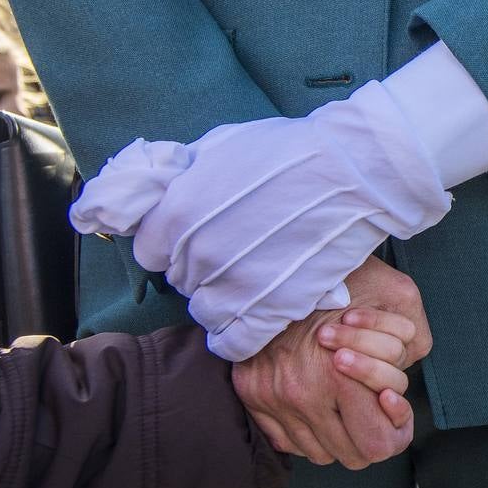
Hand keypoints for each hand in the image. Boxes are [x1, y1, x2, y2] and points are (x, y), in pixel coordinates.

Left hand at [70, 81, 450, 361]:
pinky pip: (235, 342)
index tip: (202, 232)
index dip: (175, 241)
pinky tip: (249, 321)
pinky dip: (237, 337)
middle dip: (200, 268)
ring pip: (205, 312)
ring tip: (248, 282)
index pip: (151, 249)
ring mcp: (235, 285)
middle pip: (180, 280)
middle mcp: (198, 253)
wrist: (355, 171)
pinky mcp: (271, 309)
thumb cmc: (290, 151)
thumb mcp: (220, 146)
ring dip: (220, 300)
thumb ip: (174, 172)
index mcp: (178, 212)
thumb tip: (132, 193)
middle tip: (236, 250)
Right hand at [231, 258, 428, 469]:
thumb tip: (409, 367)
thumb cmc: (343, 277)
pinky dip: (307, 431)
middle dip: (370, 435)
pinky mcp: (252, 396)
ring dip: (338, 436)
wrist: (277, 263)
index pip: (379, 443)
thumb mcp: (396, 295)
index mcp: (339, 376)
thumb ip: (409, 337)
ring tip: (347, 409)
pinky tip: (320, 408)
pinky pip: (287, 441)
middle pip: (353, 454)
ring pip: (321, 452)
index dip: (395, 430)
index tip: (392, 407)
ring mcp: (273, 400)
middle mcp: (303, 396)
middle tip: (376, 413)